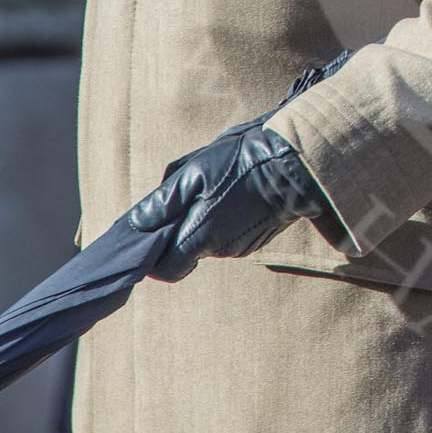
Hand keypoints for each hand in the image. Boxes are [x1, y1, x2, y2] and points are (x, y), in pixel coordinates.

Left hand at [129, 124, 328, 281]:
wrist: (297, 162)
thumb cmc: (242, 163)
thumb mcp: (193, 173)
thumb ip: (161, 203)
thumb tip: (134, 224)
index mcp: (201, 236)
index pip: (166, 270)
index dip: (153, 257)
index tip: (153, 234)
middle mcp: (222, 249)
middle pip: (186, 252)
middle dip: (179, 230)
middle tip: (185, 198)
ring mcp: (243, 245)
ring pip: (208, 242)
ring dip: (203, 222)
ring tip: (215, 188)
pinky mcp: (258, 237)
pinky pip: (229, 235)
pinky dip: (224, 220)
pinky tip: (234, 194)